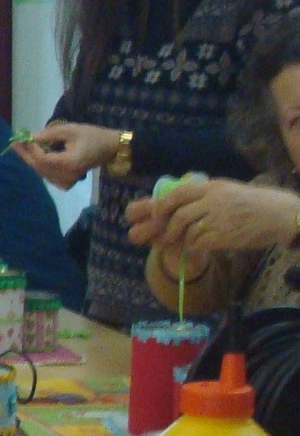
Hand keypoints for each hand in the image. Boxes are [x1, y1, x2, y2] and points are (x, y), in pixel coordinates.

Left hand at [13, 122, 122, 187]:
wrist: (109, 148)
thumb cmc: (91, 136)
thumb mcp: (70, 130)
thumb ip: (48, 134)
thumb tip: (29, 137)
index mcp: (69, 163)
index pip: (42, 159)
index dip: (30, 150)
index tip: (22, 138)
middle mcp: (66, 176)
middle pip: (39, 168)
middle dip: (25, 155)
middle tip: (14, 143)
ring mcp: (66, 182)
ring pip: (41, 172)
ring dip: (31, 160)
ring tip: (22, 147)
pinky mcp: (66, 183)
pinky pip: (47, 175)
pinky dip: (39, 166)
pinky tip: (35, 156)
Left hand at [131, 178, 299, 253]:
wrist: (279, 215)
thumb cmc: (254, 203)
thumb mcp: (229, 189)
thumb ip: (205, 193)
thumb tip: (178, 199)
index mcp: (213, 187)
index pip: (178, 193)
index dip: (163, 205)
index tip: (156, 214)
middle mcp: (213, 201)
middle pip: (179, 215)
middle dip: (169, 228)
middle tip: (167, 236)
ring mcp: (218, 219)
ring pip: (188, 231)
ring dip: (184, 239)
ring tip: (188, 241)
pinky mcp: (223, 236)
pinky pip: (198, 243)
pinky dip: (195, 247)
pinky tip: (200, 247)